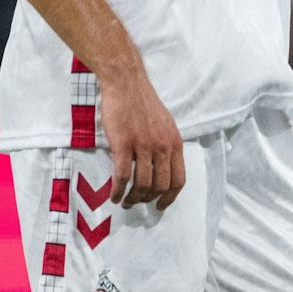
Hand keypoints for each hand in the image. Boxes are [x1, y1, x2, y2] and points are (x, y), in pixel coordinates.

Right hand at [97, 66, 185, 209]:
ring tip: (124, 202)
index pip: (179, 180)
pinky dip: (118, 190)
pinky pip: (122, 176)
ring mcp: (143, 146)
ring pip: (141, 184)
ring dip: (133, 198)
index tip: (161, 206)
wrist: (127, 85)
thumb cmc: (144, 104)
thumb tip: (165, 167)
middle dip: (149, 200)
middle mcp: (163, 147)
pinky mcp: (123, 144)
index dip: (170, 197)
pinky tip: (113, 196)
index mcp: (175, 143)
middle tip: (137, 203)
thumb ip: (167, 146)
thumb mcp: (167, 125)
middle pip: (160, 186)